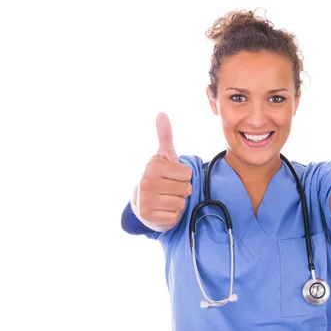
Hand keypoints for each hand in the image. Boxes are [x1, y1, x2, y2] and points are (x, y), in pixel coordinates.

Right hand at [137, 112, 192, 227]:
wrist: (142, 203)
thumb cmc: (159, 177)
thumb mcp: (163, 156)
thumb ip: (165, 136)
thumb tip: (162, 113)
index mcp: (153, 166)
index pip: (187, 173)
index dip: (183, 176)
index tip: (171, 176)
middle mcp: (146, 182)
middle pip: (186, 188)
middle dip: (181, 190)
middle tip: (169, 189)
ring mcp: (146, 200)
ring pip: (181, 202)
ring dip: (177, 202)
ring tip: (166, 199)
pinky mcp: (149, 217)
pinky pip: (174, 216)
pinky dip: (172, 215)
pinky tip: (162, 209)